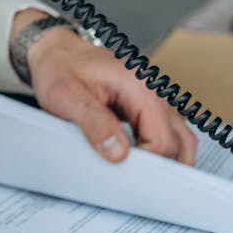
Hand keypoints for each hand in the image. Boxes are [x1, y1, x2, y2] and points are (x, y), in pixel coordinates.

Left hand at [23, 20, 196, 164]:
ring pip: (177, 137)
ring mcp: (150, 98)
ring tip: (140, 176)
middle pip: (177, 141)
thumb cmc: (59, 68)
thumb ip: (93, 122)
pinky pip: (163, 132)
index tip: (124, 175)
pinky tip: (137, 160)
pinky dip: (158, 150)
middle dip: (159, 165)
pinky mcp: (143, 106)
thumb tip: (119, 153)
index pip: (161, 139)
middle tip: (132, 180)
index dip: (146, 163)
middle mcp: (151, 90)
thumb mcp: (65, 95)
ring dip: (165, 159)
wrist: (55, 52)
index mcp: (138, 85)